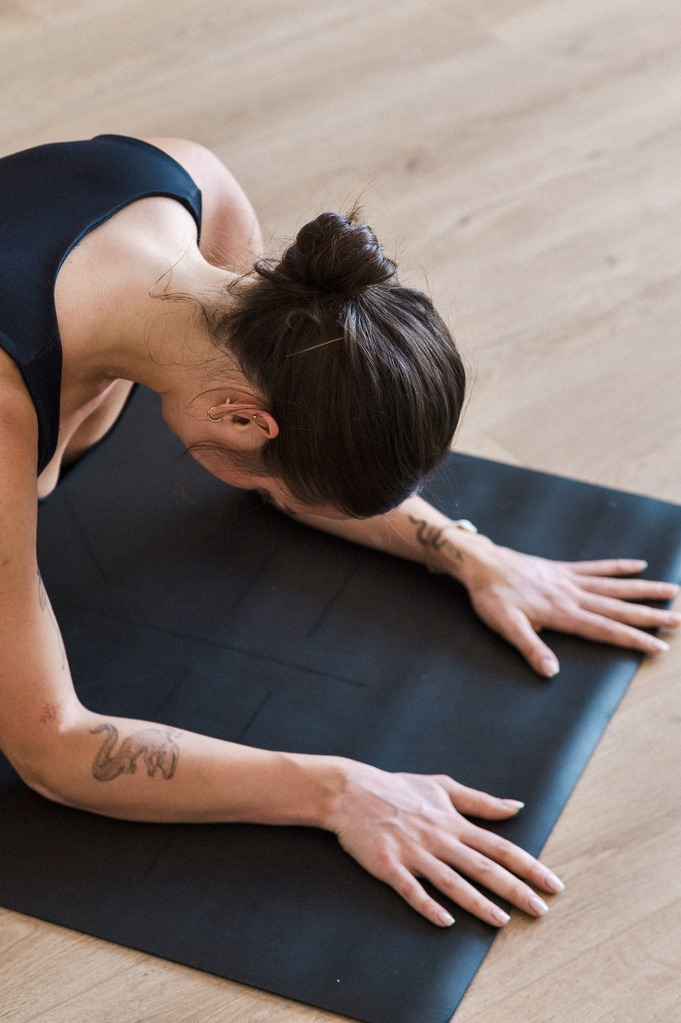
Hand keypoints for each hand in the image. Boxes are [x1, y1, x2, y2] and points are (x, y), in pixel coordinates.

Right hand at [329, 762, 562, 926]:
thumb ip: (480, 801)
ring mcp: (415, 854)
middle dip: (515, 889)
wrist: (352, 792)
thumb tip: (515, 807)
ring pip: (452, 882)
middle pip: (483, 867)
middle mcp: (439, 839)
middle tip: (541, 910)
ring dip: (478, 902)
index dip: (528, 866)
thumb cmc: (398, 789)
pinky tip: (445, 922)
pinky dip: (428, 905)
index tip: (552, 883)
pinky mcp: (390, 866)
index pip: (499, 847)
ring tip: (502, 921)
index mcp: (453, 823)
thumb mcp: (443, 786)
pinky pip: (411, 890)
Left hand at [456, 539, 679, 676]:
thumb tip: (551, 672)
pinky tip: (639, 565)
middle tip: (678, 620)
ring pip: (615, 586)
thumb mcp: (506, 627)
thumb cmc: (492, 598)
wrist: (482, 564)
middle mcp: (572, 595)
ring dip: (644, 589)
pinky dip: (619, 567)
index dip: (633, 638)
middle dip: (650, 615)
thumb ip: (531, 649)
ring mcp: (570, 579)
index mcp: (562, 612)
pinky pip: (597, 567)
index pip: (605, 629)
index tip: (658, 646)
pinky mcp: (564, 569)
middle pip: (618, 607)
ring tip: (671, 591)